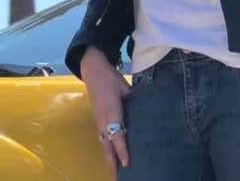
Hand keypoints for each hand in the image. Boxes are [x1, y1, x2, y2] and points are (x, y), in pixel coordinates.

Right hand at [80, 46, 131, 178]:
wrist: (92, 71)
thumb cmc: (110, 79)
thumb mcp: (125, 88)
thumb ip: (134, 101)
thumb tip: (147, 113)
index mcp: (111, 112)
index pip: (117, 135)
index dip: (122, 150)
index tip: (127, 163)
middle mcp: (102, 120)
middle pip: (106, 146)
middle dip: (112, 163)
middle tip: (117, 177)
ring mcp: (98, 121)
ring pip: (103, 144)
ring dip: (109, 159)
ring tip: (115, 172)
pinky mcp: (97, 120)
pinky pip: (102, 139)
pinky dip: (106, 150)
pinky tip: (112, 157)